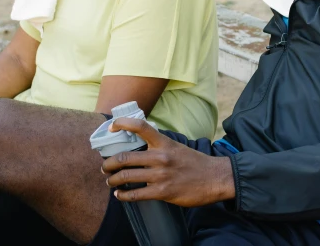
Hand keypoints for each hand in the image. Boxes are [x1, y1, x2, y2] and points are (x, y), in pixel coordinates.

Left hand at [101, 118, 235, 206]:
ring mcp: (161, 175)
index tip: (111, 127)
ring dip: (113, 180)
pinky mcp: (162, 191)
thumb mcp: (176, 147)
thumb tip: (138, 149)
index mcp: (164, 142)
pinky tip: (120, 195)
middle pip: (125, 157)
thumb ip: (159, 147)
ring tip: (110, 182)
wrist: (215, 178)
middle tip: (105, 168)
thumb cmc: (194, 163)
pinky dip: (123, 195)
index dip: (122, 123)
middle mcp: (161, 156)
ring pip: (126, 176)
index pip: (140, 126)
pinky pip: (135, 195)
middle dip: (109, 164)